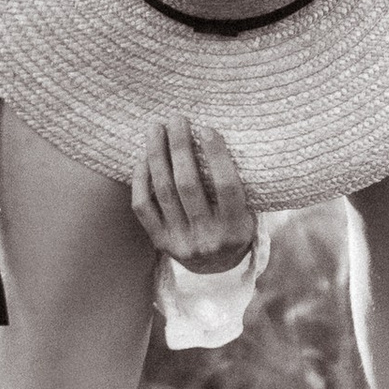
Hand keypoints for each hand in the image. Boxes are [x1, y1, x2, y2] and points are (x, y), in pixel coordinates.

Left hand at [130, 115, 257, 271]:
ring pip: (164, 191)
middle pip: (188, 184)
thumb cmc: (234, 225)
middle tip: (176, 119)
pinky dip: (141, 179)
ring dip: (157, 155)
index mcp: (235, 228)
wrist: (216, 269)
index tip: (206, 128)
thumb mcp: (248, 211)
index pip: (226, 186)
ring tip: (156, 129)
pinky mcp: (160, 242)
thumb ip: (237, 183)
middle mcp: (207, 237)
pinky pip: (144, 206)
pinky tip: (143, 158)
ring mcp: (181, 241)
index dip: (216, 155)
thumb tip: (214, 136)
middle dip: (180, 147)